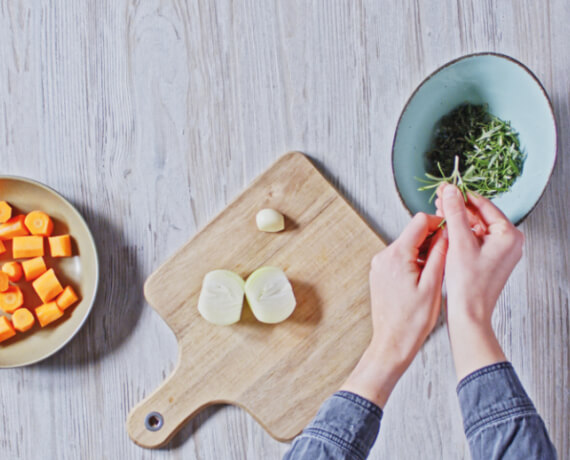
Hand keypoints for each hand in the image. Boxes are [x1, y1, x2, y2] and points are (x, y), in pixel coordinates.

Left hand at [341, 212, 446, 406]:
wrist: (392, 342)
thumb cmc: (413, 320)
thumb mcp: (433, 285)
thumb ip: (440, 254)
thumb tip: (446, 233)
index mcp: (397, 255)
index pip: (419, 222)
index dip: (439, 224)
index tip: (452, 233)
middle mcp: (384, 256)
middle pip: (412, 233)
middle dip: (432, 239)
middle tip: (450, 252)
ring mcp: (379, 265)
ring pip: (407, 246)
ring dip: (424, 251)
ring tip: (440, 269)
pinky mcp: (379, 273)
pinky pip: (399, 258)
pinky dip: (414, 261)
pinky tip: (426, 277)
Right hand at [436, 183, 523, 380]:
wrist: (469, 313)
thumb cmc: (469, 284)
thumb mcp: (459, 242)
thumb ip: (455, 213)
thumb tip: (451, 191)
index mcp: (509, 235)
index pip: (484, 205)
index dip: (461, 195)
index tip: (446, 188)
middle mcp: (509, 242)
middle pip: (480, 215)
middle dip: (458, 207)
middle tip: (440, 198)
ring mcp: (501, 251)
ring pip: (477, 226)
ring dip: (458, 219)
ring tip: (439, 211)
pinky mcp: (491, 259)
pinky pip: (475, 239)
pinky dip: (461, 233)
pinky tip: (446, 228)